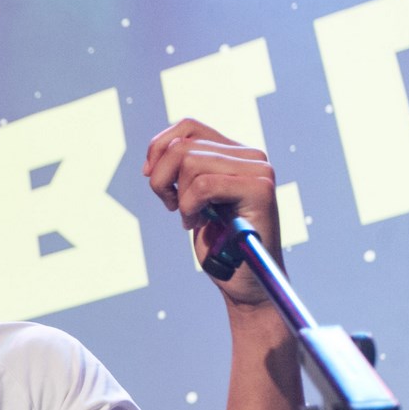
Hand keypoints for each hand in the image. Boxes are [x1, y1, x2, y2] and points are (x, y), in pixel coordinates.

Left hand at [144, 119, 282, 307]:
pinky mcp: (259, 189)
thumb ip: (184, 170)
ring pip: (189, 162)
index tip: (149, 176)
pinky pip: (202, 185)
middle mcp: (252, 155)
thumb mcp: (193, 199)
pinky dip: (189, 208)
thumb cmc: (219, 245)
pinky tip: (198, 224)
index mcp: (236, 153)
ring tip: (191, 218)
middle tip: (171, 206)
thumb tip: (153, 156)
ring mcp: (259, 170)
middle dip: (162, 179)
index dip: (159, 147)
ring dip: (178, 197)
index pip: (188, 126)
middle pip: (182, 146)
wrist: (245, 283)